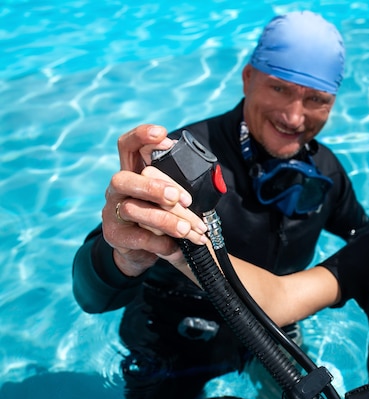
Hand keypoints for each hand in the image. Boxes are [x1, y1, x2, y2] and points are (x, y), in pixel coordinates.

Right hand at [102, 125, 207, 276]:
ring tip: (187, 230)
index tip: (162, 134)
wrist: (141, 250)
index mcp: (133, 172)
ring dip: (164, 220)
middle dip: (152, 187)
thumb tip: (212, 176)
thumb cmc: (159, 215)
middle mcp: (118, 188)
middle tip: (177, 198)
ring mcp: (112, 211)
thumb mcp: (169, 197)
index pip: (128, 146)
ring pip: (132, 209)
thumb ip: (181, 183)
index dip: (141, 136)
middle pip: (123, 178)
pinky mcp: (115, 235)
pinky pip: (137, 237)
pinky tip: (175, 247)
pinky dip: (160, 243)